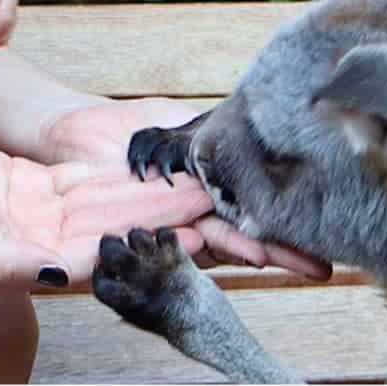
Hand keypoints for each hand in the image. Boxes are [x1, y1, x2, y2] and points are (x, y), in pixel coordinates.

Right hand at [0, 111, 226, 286]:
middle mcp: (36, 242)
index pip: (104, 256)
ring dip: (153, 196)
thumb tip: (60, 274)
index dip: (152, 244)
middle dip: (167, 220)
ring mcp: (35, 214)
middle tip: (219, 205)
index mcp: (23, 261)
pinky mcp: (30, 187)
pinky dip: (123, 178)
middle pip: (115, 230)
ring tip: (201, 187)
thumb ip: (7, 259)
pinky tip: (157, 171)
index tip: (198, 236)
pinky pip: (86, 184)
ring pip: (108, 205)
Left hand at [42, 96, 331, 279]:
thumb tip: (252, 127)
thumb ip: (206, 133)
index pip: (248, 212)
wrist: (65, 133)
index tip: (320, 235)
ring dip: (247, 251)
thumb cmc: (118, 128)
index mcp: (201, 191)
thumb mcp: (173, 123)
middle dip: (280, 249)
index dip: (282, 225)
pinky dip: (191, 246)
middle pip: (239, 237)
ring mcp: (160, 228)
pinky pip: (164, 242)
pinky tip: (224, 246)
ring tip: (283, 257)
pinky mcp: (129, 237)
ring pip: (210, 246)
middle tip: (321, 264)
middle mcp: (186, 217)